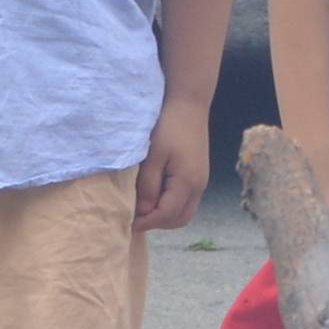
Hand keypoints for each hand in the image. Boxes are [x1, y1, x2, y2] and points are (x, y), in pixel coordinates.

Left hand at [132, 108, 208, 234]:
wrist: (189, 104)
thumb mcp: (152, 157)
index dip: (147, 222)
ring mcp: (201, 181)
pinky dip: (172, 205)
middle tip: (136, 217)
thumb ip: (148, 187)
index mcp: (187, 183)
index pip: (166, 215)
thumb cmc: (168, 126)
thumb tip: (142, 212)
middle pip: (180, 219)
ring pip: (185, 212)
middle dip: (158, 223)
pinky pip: (187, 200)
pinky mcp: (199, 174)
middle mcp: (198, 186)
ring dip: (165, 216)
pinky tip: (156, 195)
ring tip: (145, 207)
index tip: (128, 223)